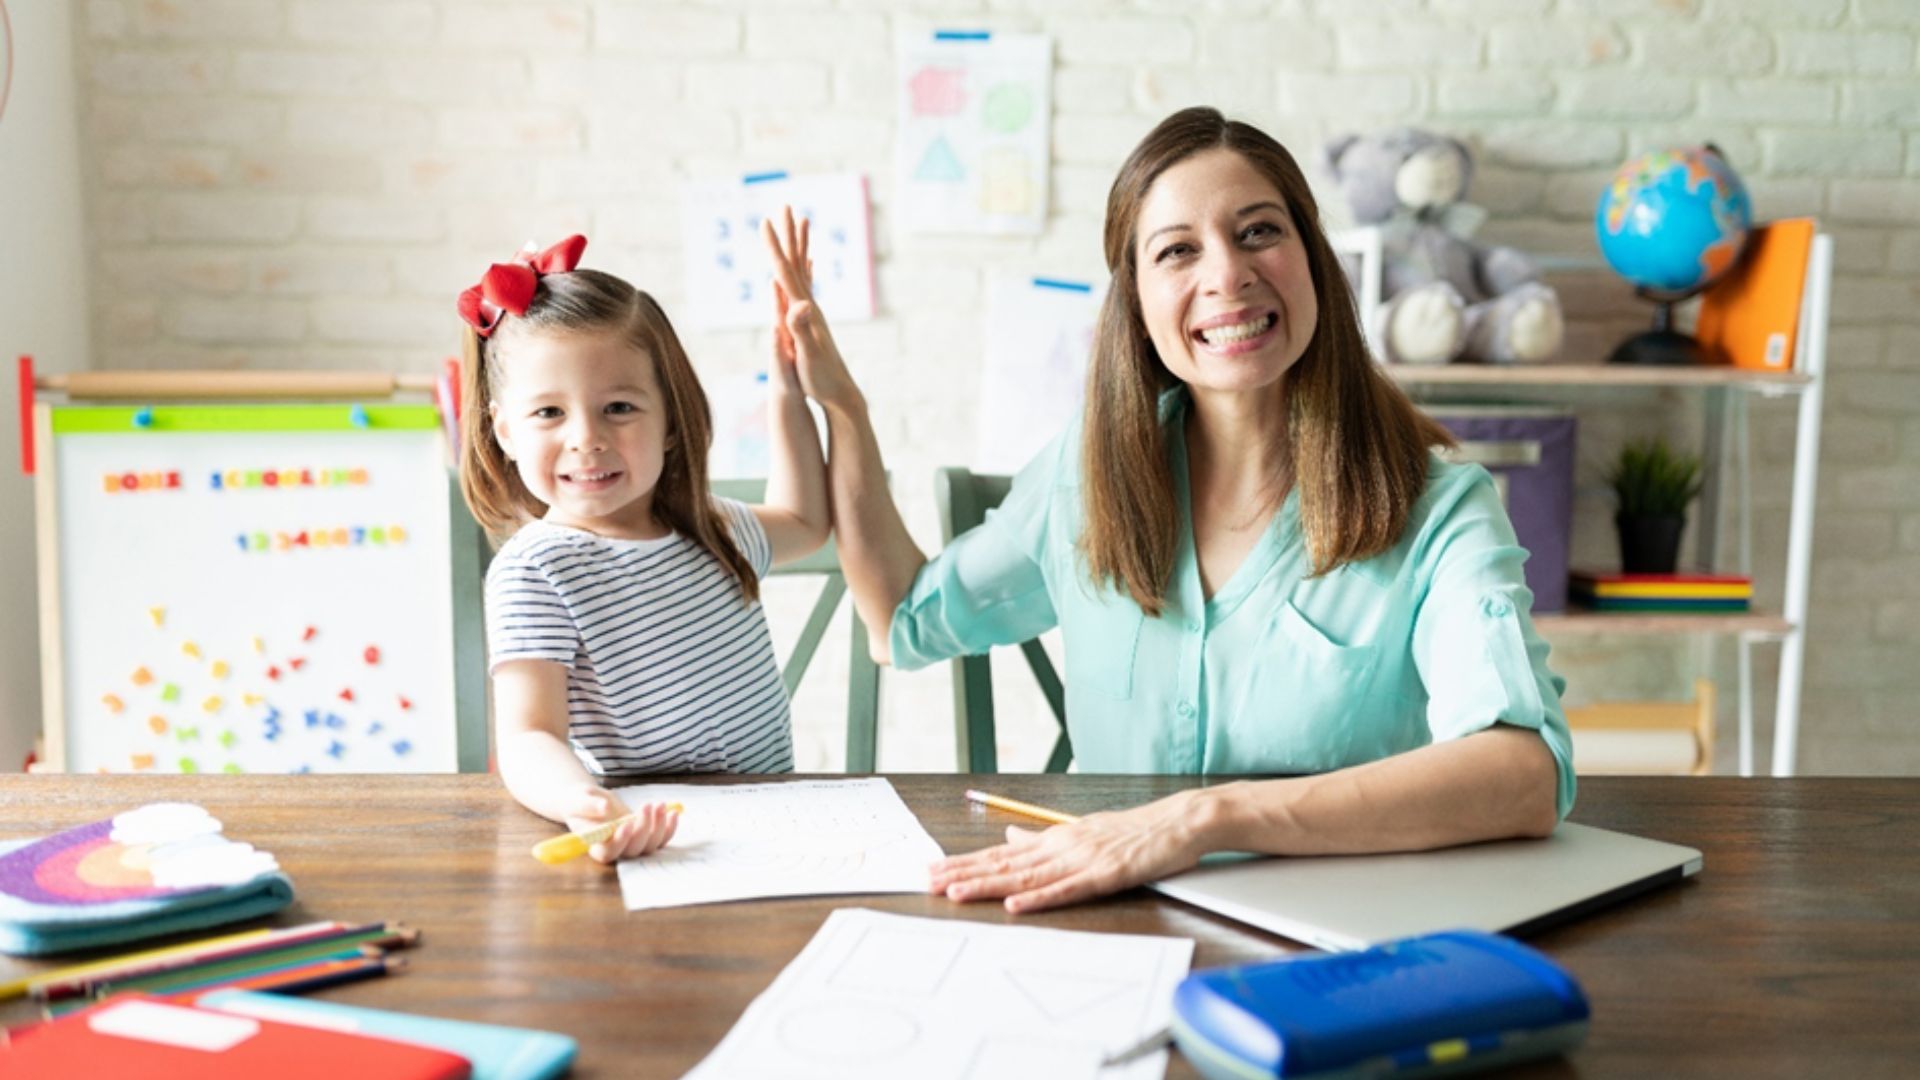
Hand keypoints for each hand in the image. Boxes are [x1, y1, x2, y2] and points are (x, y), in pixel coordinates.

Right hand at [563, 787, 679, 863]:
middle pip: (633, 850)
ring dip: (658, 826)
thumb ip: (589, 805)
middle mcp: (615, 849)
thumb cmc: (578, 801)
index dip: (620, 842)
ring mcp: (631, 844)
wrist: (590, 800)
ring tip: (659, 805)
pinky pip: (660, 839)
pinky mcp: (643, 836)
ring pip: (649, 846)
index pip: (609, 853)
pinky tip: (673, 813)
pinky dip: (669, 828)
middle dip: (643, 828)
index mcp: (595, 845)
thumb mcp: (578, 799)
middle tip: (647, 805)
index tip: (627, 823)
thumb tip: (604, 807)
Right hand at [761, 205, 858, 409]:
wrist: (841, 393)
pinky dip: (801, 269)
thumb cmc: (822, 378)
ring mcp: (813, 312)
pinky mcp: (813, 321)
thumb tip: (802, 304)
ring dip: (797, 245)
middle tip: (784, 206)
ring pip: (802, 270)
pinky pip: (804, 286)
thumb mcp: (808, 355)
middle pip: (796, 262)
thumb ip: (802, 329)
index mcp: (805, 309)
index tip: (765, 221)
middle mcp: (810, 305)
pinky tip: (806, 263)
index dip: (775, 246)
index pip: (786, 271)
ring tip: (798, 223)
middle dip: (788, 233)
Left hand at [927, 790, 1214, 913]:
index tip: (935, 869)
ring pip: (1027, 876)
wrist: (1180, 821)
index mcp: (1056, 837)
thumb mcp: (1082, 829)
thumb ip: (1043, 835)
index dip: (967, 862)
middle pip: (1005, 863)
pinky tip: (1016, 904)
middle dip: (965, 873)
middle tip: (928, 883)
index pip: (1002, 851)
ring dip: (990, 886)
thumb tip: (1010, 831)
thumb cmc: (1136, 830)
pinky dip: (1040, 898)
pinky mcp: (1106, 875)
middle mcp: (1062, 845)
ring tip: (957, 893)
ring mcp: (1083, 859)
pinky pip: (1068, 890)